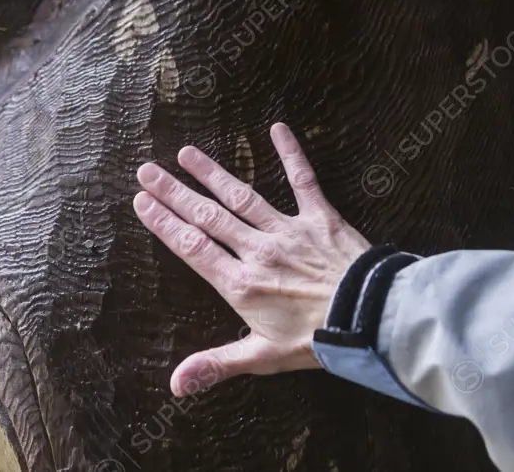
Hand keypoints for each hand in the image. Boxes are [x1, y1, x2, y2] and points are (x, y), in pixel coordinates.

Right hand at [133, 122, 370, 395]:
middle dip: (174, 192)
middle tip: (147, 169)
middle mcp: (257, 251)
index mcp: (240, 284)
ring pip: (242, 196)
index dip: (163, 222)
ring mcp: (287, 231)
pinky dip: (291, 154)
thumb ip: (215, 365)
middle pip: (207, 217)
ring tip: (186, 152)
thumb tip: (174, 385)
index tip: (141, 200)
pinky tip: (277, 128)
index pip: (192, 247)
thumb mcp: (261, 357)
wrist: (373, 321)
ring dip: (212, 173)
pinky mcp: (320, 218)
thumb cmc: (317, 341)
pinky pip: (303, 181)